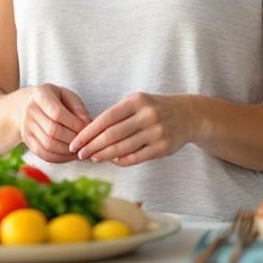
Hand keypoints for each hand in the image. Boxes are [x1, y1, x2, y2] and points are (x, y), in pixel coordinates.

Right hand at [17, 84, 92, 163]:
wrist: (29, 104)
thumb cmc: (55, 99)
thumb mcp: (67, 96)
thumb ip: (78, 108)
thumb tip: (88, 125)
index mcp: (40, 95)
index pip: (57, 113)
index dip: (74, 124)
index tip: (88, 130)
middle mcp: (30, 111)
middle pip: (52, 131)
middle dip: (72, 139)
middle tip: (86, 143)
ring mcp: (26, 127)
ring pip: (48, 145)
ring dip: (67, 151)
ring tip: (80, 151)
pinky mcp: (27, 140)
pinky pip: (43, 154)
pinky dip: (59, 158)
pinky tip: (70, 156)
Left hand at [68, 93, 194, 166]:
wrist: (187, 115)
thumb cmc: (154, 109)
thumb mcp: (136, 103)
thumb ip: (116, 115)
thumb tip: (90, 134)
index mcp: (136, 101)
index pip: (106, 118)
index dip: (88, 132)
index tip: (75, 142)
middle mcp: (147, 115)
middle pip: (112, 135)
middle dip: (92, 146)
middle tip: (79, 154)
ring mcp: (156, 132)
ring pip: (123, 148)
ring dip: (104, 155)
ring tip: (92, 158)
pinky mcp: (163, 147)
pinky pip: (136, 157)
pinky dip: (121, 160)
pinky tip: (112, 161)